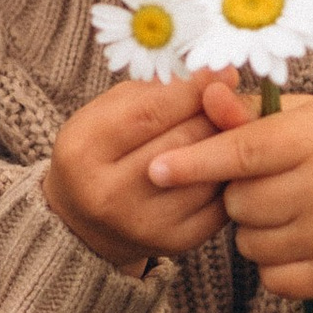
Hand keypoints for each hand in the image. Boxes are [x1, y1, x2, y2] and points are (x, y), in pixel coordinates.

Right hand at [44, 74, 226, 275]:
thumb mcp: (110, 111)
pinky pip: (220, 200)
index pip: (150, 112)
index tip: (221, 71)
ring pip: (207, 171)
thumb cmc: (103, 151)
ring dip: (227, 144)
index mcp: (84, 151)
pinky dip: (229, 176)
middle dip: (214, 114)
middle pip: (184, 141)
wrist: (85, 222)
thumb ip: (159, 90)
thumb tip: (222, 77)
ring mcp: (143, 223)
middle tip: (228, 97)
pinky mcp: (176, 241)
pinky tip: (225, 162)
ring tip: (229, 127)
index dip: (193, 89)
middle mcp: (109, 194)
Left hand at [144, 79, 312, 312]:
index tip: (155, 169)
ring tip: (286, 208)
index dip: (195, 162)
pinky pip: (269, 277)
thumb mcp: (296, 114)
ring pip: (249, 243)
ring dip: (254, 230)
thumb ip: (244, 110)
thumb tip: (205, 92)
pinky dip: (272, 262)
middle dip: (237, 194)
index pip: (244, 151)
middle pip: (240, 202)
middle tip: (268, 182)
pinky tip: (296, 238)